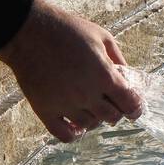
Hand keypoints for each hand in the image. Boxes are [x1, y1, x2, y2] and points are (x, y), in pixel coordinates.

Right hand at [0, 0, 144, 142]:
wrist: (28, 31)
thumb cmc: (66, 29)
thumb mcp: (101, 36)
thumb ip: (118, 58)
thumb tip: (127, 76)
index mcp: (104, 75)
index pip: (130, 104)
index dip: (135, 107)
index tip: (133, 107)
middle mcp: (86, 94)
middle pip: (112, 117)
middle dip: (115, 110)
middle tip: (110, 102)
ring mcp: (65, 104)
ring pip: (89, 125)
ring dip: (95, 119)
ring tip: (90, 107)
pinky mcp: (44, 110)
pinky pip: (64, 135)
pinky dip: (74, 134)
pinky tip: (75, 125)